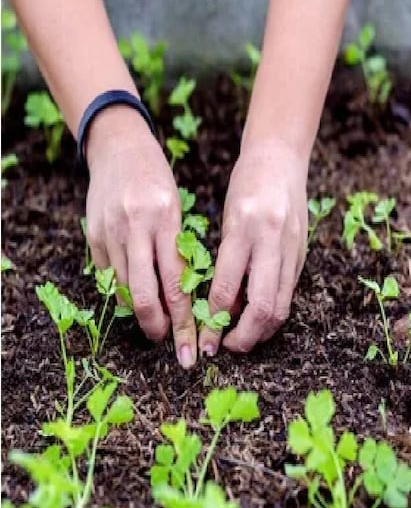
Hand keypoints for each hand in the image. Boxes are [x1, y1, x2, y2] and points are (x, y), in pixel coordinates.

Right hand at [85, 106, 197, 367]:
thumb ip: (176, 249)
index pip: (176, 281)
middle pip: (144, 292)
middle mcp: (134, 227)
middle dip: (157, 325)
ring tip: (151, 324)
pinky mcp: (92, 235)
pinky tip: (131, 297)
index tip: (189, 343)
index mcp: (164, 219)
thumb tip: (182, 298)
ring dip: (138, 311)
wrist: (117, 148)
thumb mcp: (175, 208)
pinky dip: (119, 290)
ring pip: (122, 287)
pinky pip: (106, 274)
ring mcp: (109, 232)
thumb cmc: (155, 179)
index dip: (182, 317)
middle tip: (166, 343)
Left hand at [199, 139, 307, 354]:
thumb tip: (216, 308)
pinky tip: (257, 320)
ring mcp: (292, 248)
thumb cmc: (243, 188)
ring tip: (241, 341)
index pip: (226, 288)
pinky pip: (288, 293)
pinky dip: (273, 312)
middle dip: (243, 336)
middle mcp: (270, 240)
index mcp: (242, 229)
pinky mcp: (303, 253)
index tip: (204, 340)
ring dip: (261, 331)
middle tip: (225, 349)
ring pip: (281, 305)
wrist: (280, 158)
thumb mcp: (224, 221)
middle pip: (261, 306)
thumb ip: (223, 261)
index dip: (214, 321)